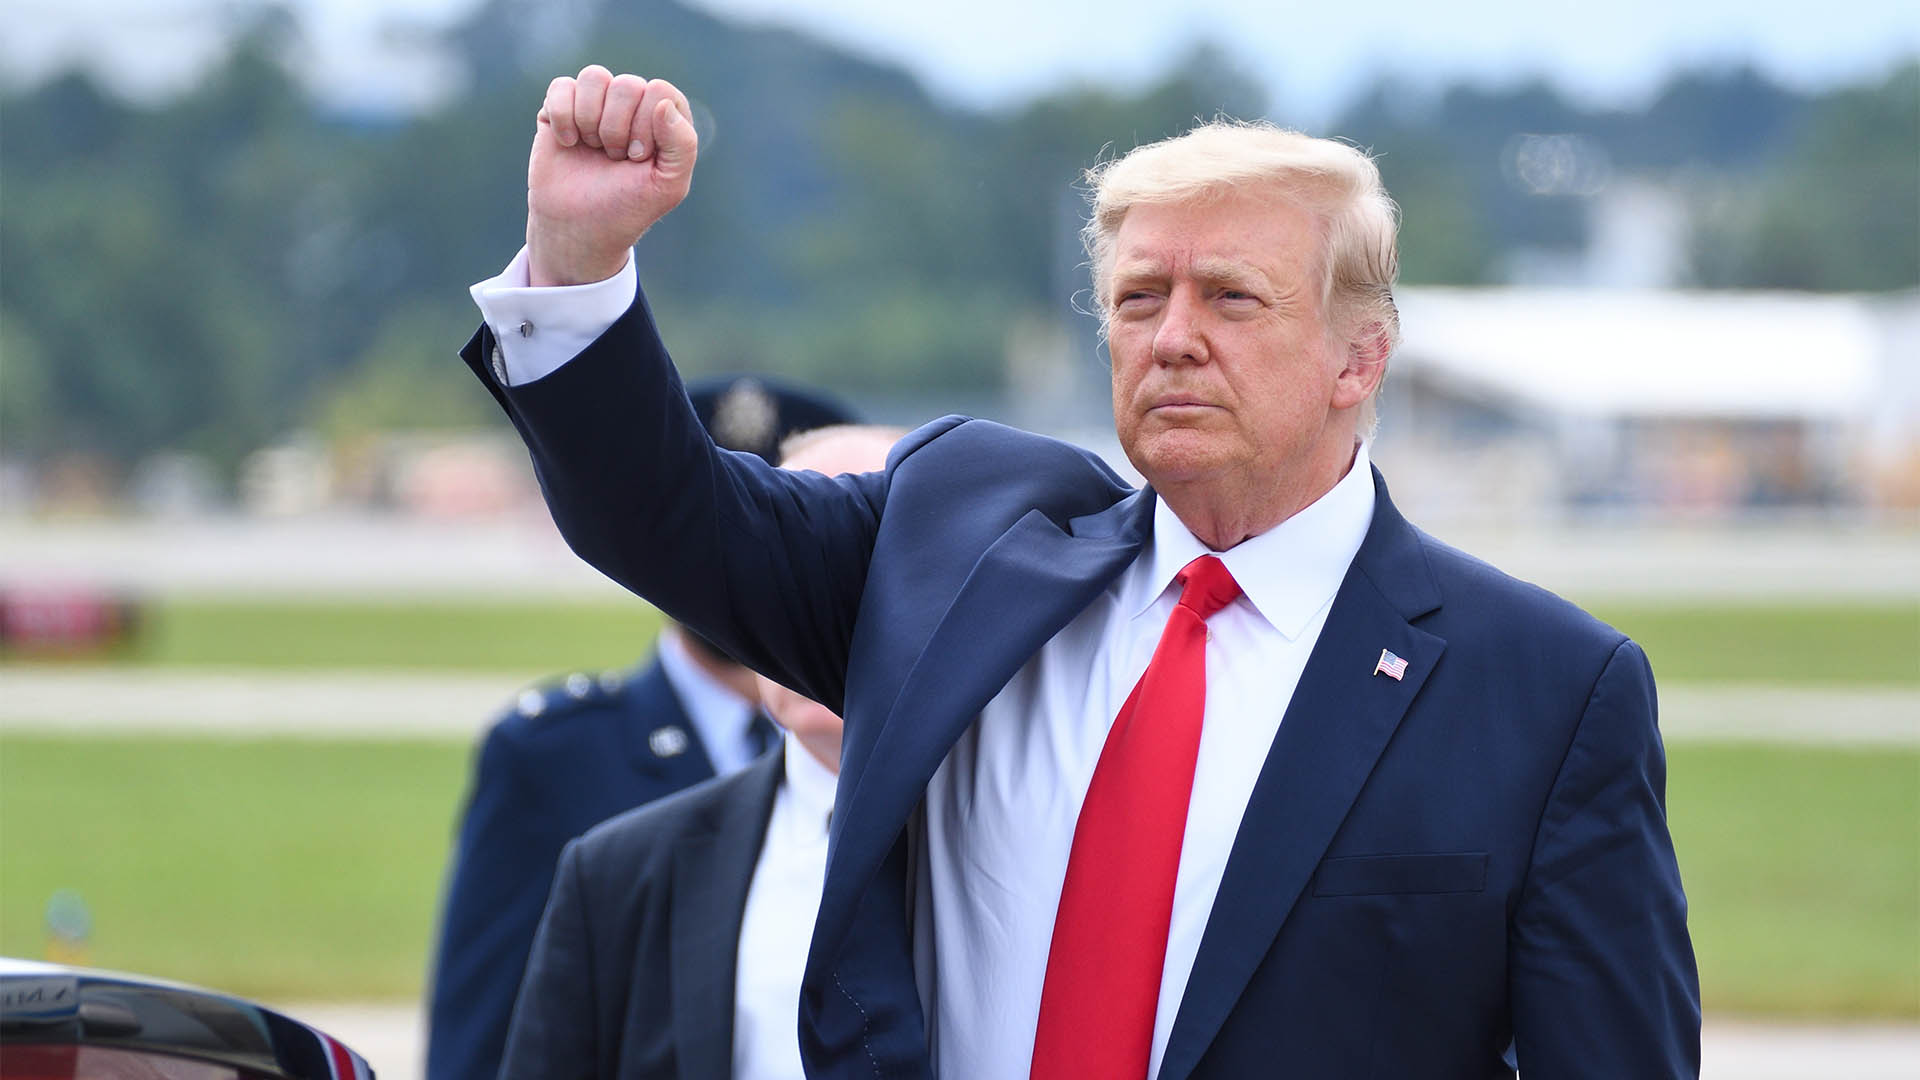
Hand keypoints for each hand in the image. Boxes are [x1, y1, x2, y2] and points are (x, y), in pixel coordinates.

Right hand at [525, 67, 698, 286]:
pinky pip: (561, 86)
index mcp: (664, 118)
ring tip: (593, 148)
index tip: (637, 158)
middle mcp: (632, 104)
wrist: (579, 228)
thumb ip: (682, 145)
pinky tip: (568, 142)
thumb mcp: (668, 186)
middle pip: (627, 85)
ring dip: (590, 120)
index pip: (660, 92)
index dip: (646, 125)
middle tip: (614, 158)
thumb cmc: (627, 207)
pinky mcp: (561, 108)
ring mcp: (596, 103)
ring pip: (594, 77)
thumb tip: (662, 103)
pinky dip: (562, 116)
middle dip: (617, 129)